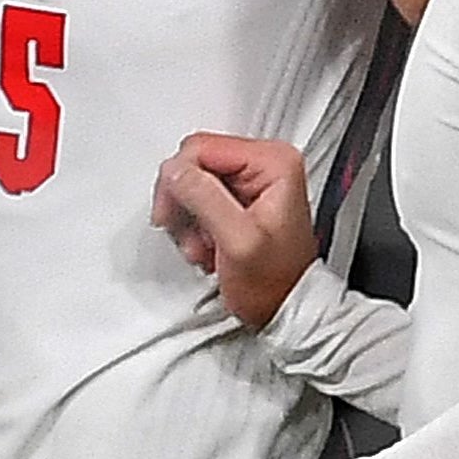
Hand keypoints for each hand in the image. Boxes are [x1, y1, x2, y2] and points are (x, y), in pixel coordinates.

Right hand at [153, 134, 317, 329]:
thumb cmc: (274, 283)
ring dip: (187, 218)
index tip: (173, 213)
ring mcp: (250, 180)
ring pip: (190, 182)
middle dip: (182, 202)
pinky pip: (197, 198)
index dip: (178, 180)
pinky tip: (207, 245)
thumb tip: (174, 170)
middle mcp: (264, 163)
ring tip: (204, 246)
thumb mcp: (238, 241)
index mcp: (273, 162)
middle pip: (193, 162)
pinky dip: (193, 224)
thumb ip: (205, 199)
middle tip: (189, 234)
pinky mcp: (237, 197)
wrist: (285, 310)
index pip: (201, 148)